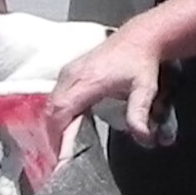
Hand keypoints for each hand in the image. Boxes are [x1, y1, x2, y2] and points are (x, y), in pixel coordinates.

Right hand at [49, 32, 168, 143]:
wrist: (139, 38)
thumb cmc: (140, 63)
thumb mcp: (145, 89)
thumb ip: (139, 114)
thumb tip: (142, 136)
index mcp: (88, 81)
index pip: (61, 111)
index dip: (58, 134)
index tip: (60, 154)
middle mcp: (73, 75)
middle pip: (51, 110)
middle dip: (53, 134)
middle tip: (60, 155)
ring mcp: (68, 71)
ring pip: (50, 104)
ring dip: (53, 124)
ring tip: (61, 144)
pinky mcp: (69, 71)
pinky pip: (54, 96)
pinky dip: (56, 113)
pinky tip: (65, 125)